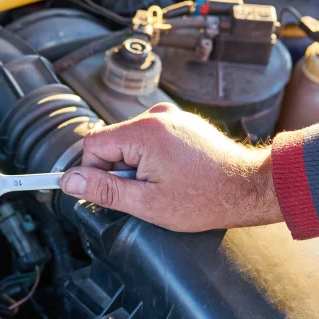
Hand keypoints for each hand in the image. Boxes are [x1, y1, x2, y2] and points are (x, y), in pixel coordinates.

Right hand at [60, 104, 282, 231]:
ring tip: (162, 185)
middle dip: (118, 171)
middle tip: (144, 192)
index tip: (108, 192)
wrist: (248, 188)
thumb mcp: (146, 203)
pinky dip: (151, 158)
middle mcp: (156, 116)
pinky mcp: (180, 123)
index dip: (94, 173)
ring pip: (129, 143)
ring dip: (135, 166)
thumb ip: (104, 190)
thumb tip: (70, 182)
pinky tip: (172, 175)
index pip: (93, 146)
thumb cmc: (204, 198)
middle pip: (111, 143)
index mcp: (144, 132)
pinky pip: (149, 139)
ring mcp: (170, 117)